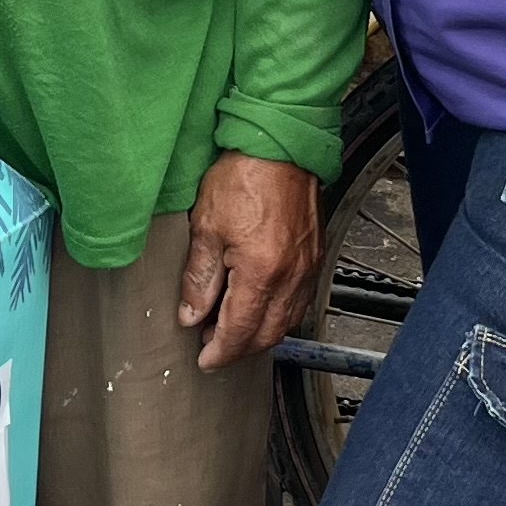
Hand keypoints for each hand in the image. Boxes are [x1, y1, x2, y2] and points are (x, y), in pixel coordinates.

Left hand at [177, 152, 321, 372]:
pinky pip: (299, 301)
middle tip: (213, 347)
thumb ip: (200, 278)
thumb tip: (191, 314)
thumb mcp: (206, 227)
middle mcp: (291, 276)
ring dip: (260, 334)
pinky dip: (279, 315)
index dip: (220, 352)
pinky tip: (261, 307)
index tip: (205, 360)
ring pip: (287, 322)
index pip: (239, 331)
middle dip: (240, 348)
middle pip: (268, 334)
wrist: (280, 145)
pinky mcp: (314, 257)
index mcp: (262, 272)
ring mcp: (307, 268)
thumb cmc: (244, 175)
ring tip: (233, 329)